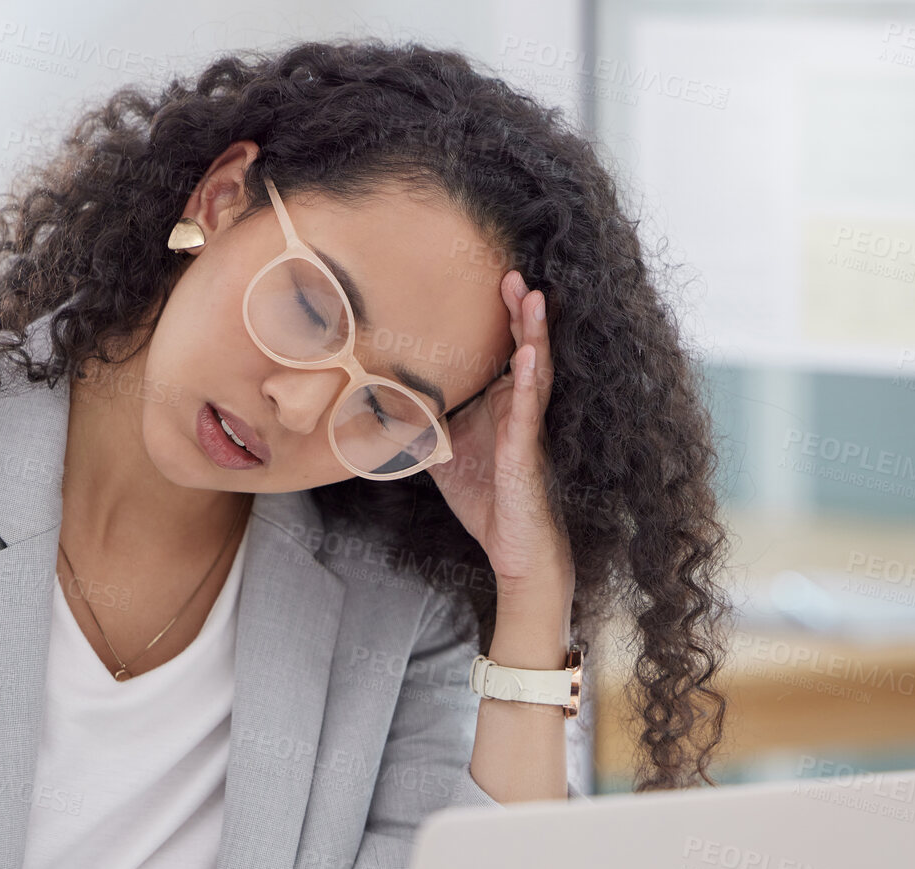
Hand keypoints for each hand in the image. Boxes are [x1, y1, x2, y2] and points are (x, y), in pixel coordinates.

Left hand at [427, 268, 572, 590]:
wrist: (513, 549)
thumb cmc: (485, 499)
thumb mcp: (442, 452)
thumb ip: (420, 422)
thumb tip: (377, 400)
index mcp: (502, 404)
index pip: (503, 350)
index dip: (500, 316)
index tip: (491, 278)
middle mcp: (520, 408)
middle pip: (524, 348)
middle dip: (520, 310)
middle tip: (511, 271)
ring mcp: (527, 429)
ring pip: (537, 371)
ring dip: (535, 335)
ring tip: (534, 299)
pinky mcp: (527, 455)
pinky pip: (531, 413)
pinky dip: (531, 383)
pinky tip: (530, 358)